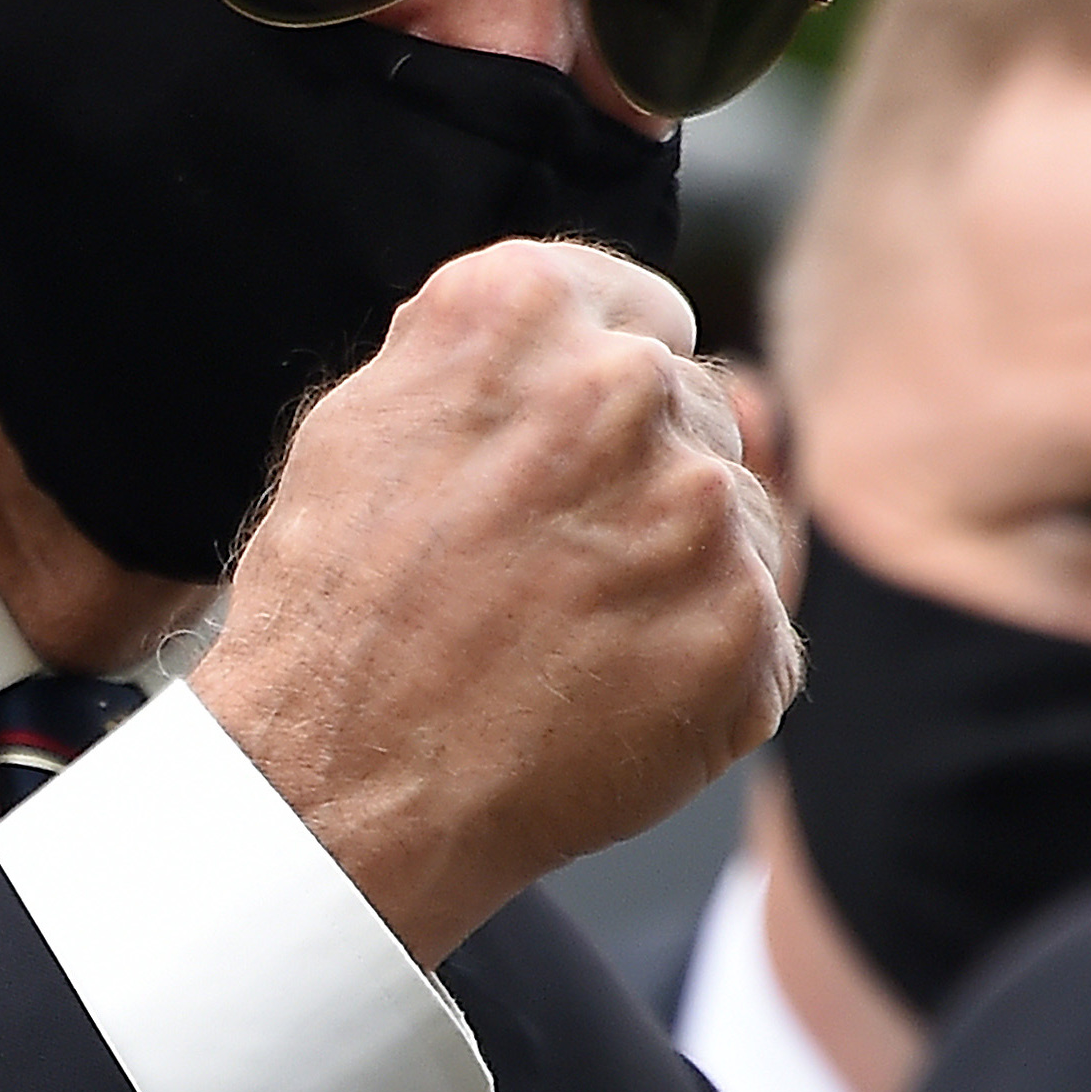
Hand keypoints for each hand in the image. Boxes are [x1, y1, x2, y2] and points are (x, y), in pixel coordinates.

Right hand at [192, 240, 798, 962]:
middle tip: (540, 573)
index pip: (645, 313)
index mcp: (527, 308)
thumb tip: (607, 332)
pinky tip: (606, 695)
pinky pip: (756, 628)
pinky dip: (699, 666)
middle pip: (694, 413)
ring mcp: (700, 507)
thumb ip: (497, 352)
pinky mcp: (748, 623)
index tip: (566, 459)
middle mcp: (627, 384)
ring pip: (730, 520)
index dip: (602, 395)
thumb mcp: (368, 418)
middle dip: (638, 484)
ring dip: (674, 571)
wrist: (340, 783)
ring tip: (563, 641)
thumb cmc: (334, 608)